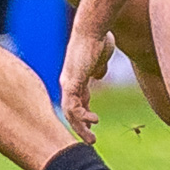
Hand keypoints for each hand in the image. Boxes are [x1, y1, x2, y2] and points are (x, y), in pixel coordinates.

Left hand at [58, 29, 116, 144]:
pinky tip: (93, 121)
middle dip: (80, 126)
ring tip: (92, 139)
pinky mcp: (71, 82)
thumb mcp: (101, 58)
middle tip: (90, 140)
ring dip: (81, 127)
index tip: (94, 123)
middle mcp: (68, 82)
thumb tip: (99, 75)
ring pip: (71, 112)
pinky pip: (73, 106)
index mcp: (76, 78)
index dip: (85, 113)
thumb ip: (98, 68)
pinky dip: (82, 116)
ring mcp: (68, 83)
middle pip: (71, 110)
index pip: (78, 101)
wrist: (92, 29)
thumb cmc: (98, 39)